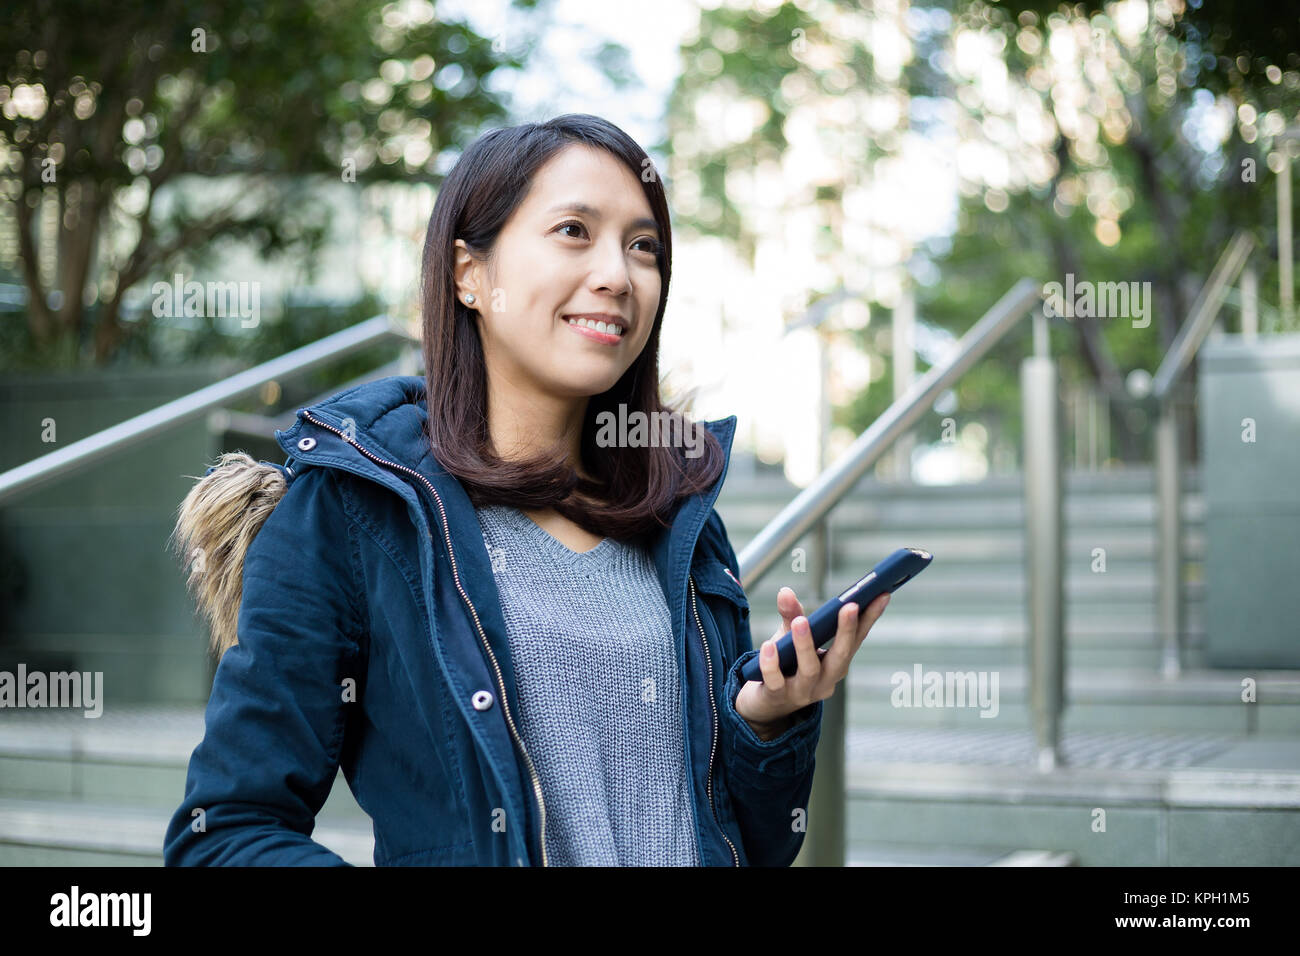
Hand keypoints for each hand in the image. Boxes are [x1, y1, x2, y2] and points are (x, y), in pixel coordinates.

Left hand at [735, 586, 889, 738]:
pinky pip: (776, 681)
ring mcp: (802, 692)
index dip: (869, 618)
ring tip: (800, 621)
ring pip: (810, 670)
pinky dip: (772, 663)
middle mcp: (825, 680)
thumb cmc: (784, 667)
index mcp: (835, 664)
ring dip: (806, 645)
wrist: (763, 705)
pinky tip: (768, 645)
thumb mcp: (790, 638)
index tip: (881, 594)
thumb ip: (791, 615)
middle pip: (841, 656)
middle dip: (847, 631)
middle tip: (850, 606)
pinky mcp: (777, 698)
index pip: (856, 639)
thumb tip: (785, 592)